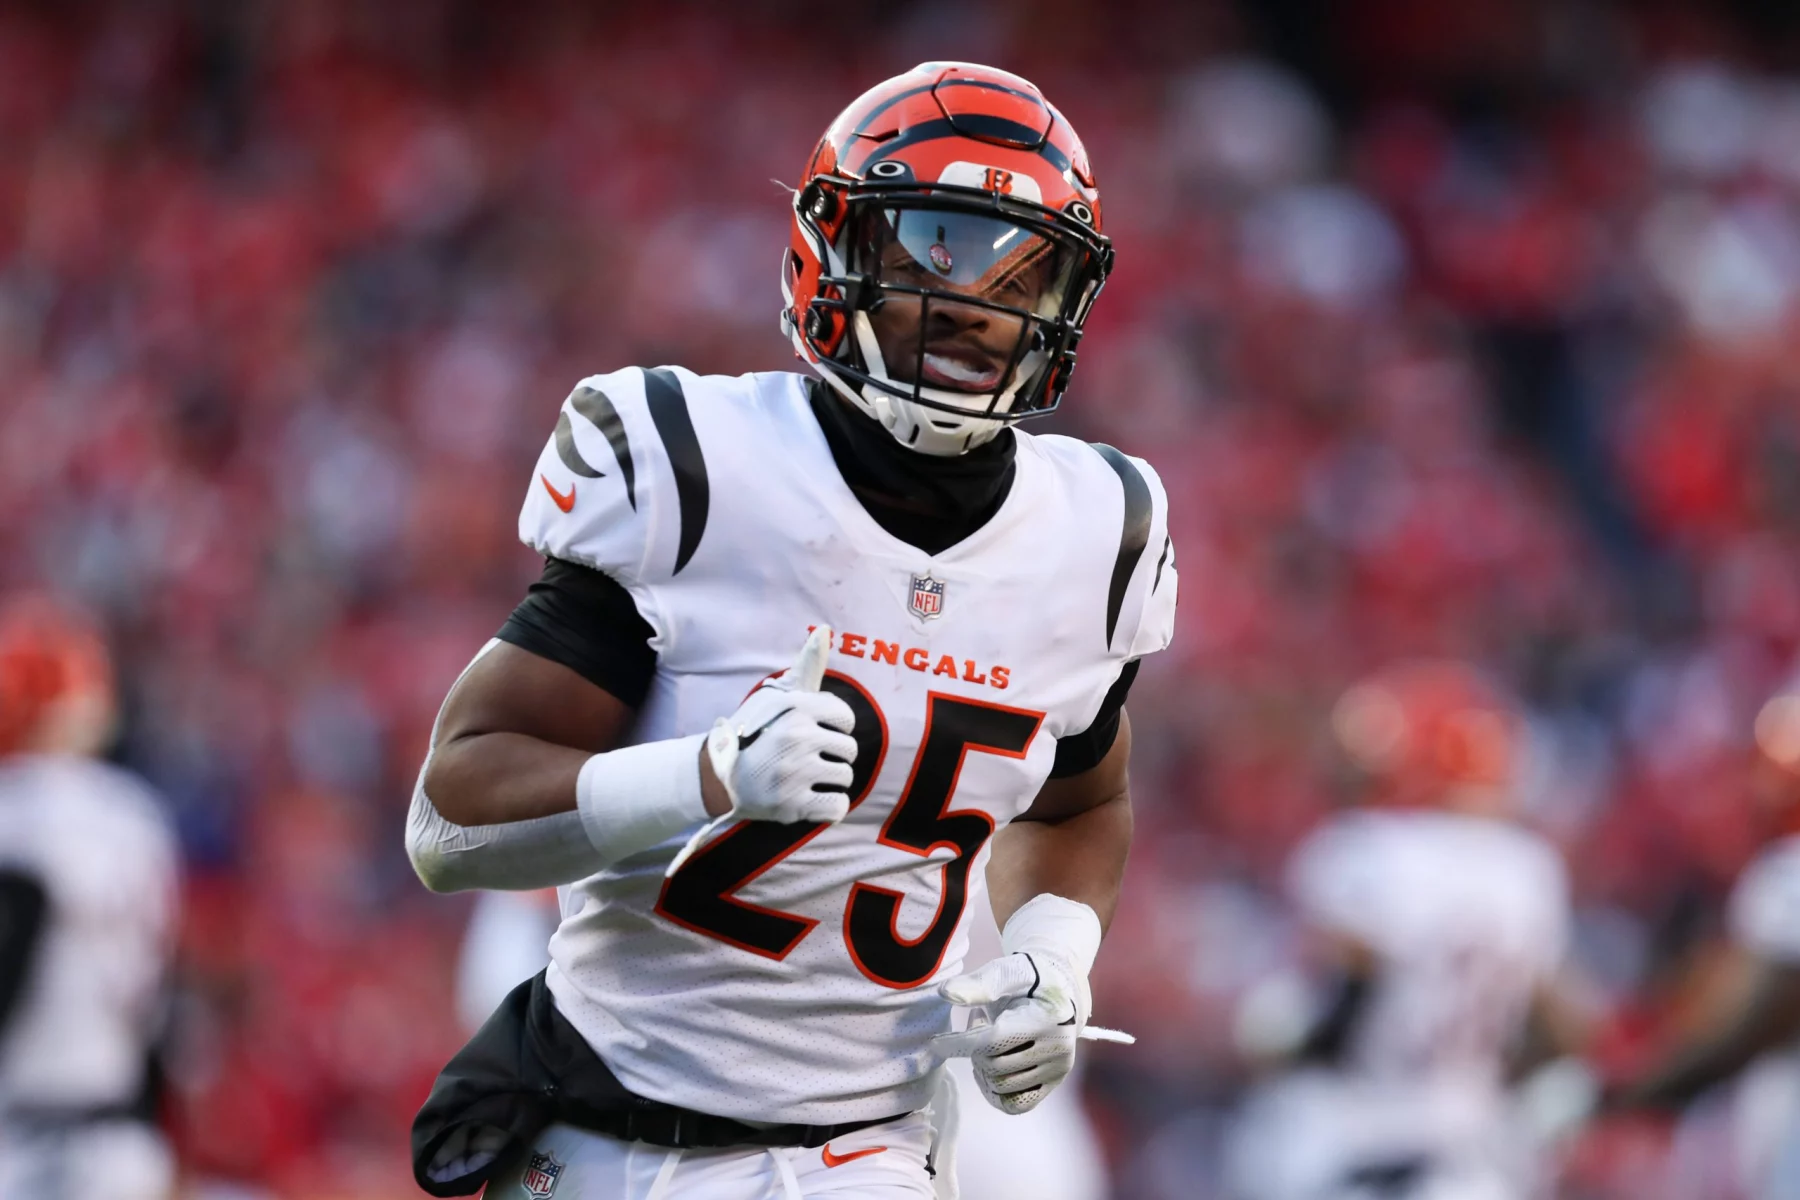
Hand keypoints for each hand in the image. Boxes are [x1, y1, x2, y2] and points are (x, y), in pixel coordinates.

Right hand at [706, 624, 856, 823]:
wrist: (717, 775)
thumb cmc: (753, 731)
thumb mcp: (778, 695)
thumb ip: (808, 666)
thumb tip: (826, 630)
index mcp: (798, 708)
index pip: (846, 718)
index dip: (835, 727)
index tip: (814, 733)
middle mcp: (798, 737)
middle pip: (849, 750)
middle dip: (833, 756)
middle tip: (805, 760)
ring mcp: (796, 772)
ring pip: (845, 778)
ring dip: (830, 781)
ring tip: (805, 778)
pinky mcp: (793, 805)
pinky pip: (838, 807)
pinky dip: (832, 808)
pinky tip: (814, 800)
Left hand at [932, 946, 1089, 1114]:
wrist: (1062, 986)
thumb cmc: (1028, 977)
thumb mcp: (1005, 972)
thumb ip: (977, 984)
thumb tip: (946, 994)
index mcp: (1046, 1019)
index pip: (992, 1042)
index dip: (959, 1044)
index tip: (935, 1043)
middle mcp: (1057, 1049)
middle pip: (994, 1067)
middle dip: (974, 1051)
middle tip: (978, 1026)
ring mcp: (1057, 1069)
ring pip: (1002, 1088)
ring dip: (984, 1069)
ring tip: (988, 1044)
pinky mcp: (1054, 1082)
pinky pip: (1017, 1105)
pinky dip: (997, 1093)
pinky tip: (989, 1072)